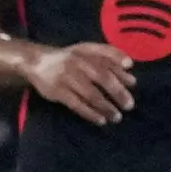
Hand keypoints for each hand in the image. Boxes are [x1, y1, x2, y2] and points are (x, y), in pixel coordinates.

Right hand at [22, 43, 136, 126]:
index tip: (133, 81)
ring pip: (91, 94)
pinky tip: (101, 120)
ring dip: (106, 107)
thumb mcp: (87, 52)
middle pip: (102, 77)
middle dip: (118, 92)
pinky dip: (90, 113)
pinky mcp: (57, 91)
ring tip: (117, 117)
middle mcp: (78, 62)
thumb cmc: (71, 59)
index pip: (107, 55)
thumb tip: (130, 75)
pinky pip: (76, 104)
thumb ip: (109, 59)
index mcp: (87, 50)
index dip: (120, 67)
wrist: (37, 62)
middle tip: (129, 106)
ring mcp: (67, 77)